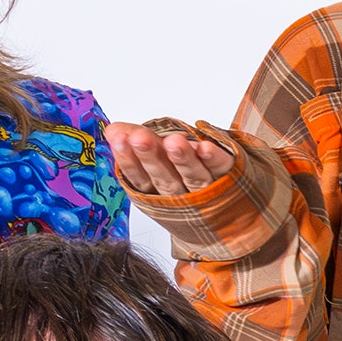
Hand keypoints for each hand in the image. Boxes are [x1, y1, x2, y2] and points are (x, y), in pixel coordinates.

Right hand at [107, 116, 244, 206]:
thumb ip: (131, 141)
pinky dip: (214, 160)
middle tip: (140, 138)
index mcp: (155, 192)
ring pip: (192, 177)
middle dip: (151, 157)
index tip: (120, 139)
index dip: (129, 160)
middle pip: (164, 178)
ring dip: (183, 159)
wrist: (226, 211)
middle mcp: (179, 196)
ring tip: (174, 142)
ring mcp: (205, 192)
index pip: (139, 178)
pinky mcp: (229, 180)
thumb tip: (112, 129)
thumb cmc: (178, 172)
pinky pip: (221, 170)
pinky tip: (206, 148)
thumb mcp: (151, 155)